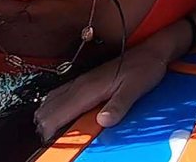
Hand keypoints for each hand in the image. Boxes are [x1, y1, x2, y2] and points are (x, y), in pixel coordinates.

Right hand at [33, 47, 169, 140]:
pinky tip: (64, 118)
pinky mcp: (85, 82)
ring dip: (49, 118)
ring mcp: (81, 82)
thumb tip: (103, 121)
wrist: (150, 52)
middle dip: (45, 127)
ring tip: (56, 133)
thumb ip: (119, 105)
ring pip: (50, 102)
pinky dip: (56, 110)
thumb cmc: (144, 69)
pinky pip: (60, 96)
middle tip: (53, 141)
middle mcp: (80, 84)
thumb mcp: (136, 89)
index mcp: (88, 88)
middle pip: (47, 108)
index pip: (56, 113)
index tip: (52, 144)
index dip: (49, 131)